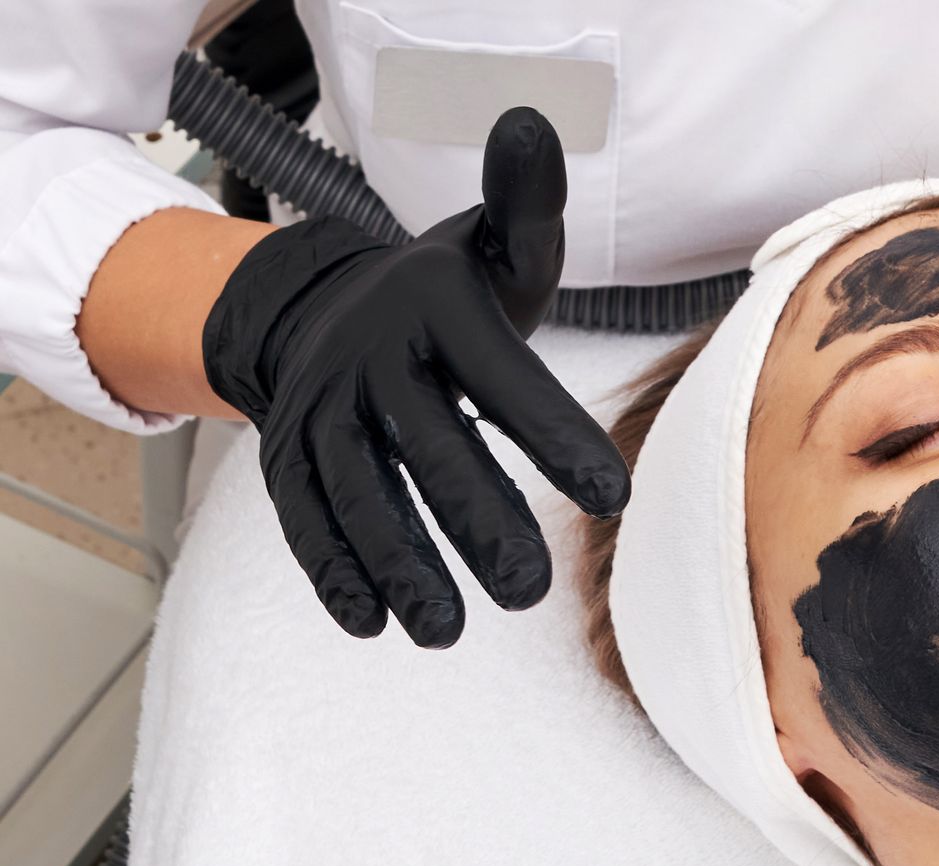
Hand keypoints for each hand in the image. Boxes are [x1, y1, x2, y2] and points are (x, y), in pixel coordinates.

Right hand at [201, 107, 629, 647]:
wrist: (336, 304)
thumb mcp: (498, 247)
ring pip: (356, 492)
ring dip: (398, 563)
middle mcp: (370, 357)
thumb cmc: (454, 295)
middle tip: (530, 588)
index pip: (501, 377)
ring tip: (447, 629)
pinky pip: (304, 516)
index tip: (612, 498)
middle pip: (425, 447)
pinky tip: (371, 623)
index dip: (553, 435)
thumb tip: (533, 125)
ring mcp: (322, 409)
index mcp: (436, 310)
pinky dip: (333, 570)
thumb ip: (529, 208)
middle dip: (476, 520)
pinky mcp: (288, 453)